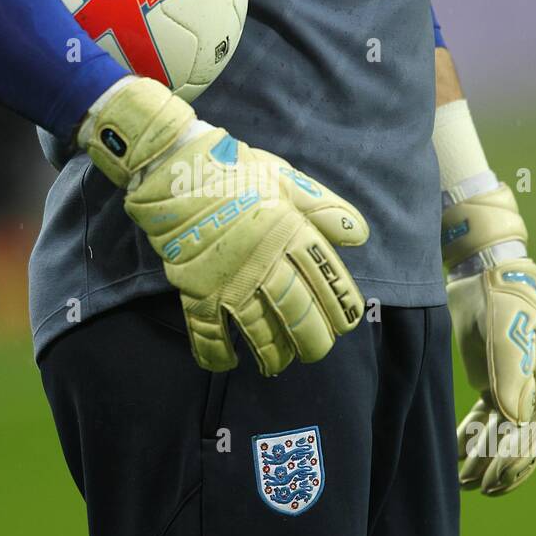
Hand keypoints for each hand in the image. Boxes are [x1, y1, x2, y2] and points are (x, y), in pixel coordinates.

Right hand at [82, 77, 369, 375]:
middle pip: (296, 313)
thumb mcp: (286, 179)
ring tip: (278, 365)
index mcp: (291, 235)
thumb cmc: (236, 171)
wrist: (176, 170)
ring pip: (258, 330)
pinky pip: (207, 331)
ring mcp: (229, 280)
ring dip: (272, 354)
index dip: (339, 306)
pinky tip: (228, 363)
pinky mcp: (196, 289)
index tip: (346, 323)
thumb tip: (358, 234)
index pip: (325, 279)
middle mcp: (264, 264)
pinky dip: (216, 353)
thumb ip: (323, 208)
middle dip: (311, 340)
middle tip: (315, 352)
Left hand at [449, 257, 535, 494]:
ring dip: (487, 457)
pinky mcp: (496, 378)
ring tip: (465, 482)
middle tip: (477, 489)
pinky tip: (459, 453)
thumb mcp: (506, 333)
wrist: (483, 269)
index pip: (535, 426)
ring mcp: (518, 380)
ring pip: (507, 430)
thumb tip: (515, 422)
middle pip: (525, 434)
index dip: (515, 457)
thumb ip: (512, 377)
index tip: (493, 480)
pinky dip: (475, 435)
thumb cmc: (498, 296)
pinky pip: (490, 415)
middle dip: (501, 466)